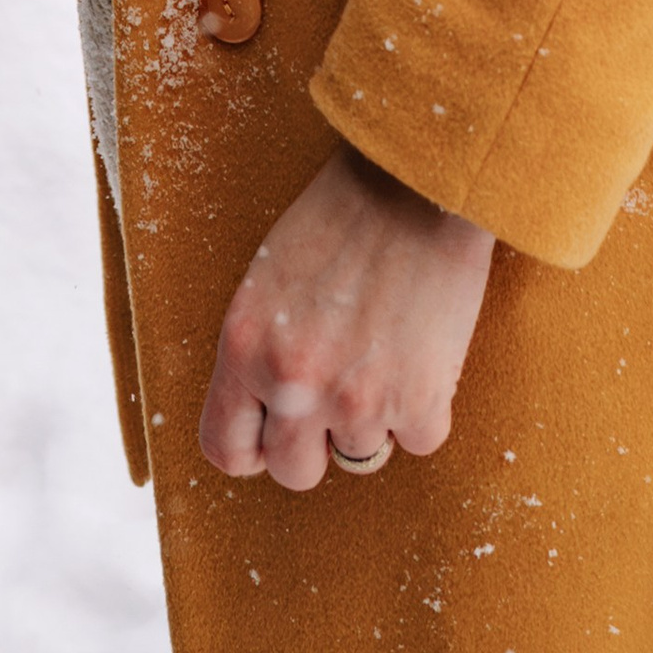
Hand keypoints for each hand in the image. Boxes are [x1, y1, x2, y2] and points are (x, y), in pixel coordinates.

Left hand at [199, 146, 495, 491]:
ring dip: (375, 415)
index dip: (253, 447)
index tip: (274, 432)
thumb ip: (259, 352)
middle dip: (317, 440)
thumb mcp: (268, 280)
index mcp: (244, 348)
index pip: (226, 449)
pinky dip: (425, 405)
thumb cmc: (340, 216)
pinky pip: (419, 439)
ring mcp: (358, 399)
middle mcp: (293, 383)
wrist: (416, 181)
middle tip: (340, 387)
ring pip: (362, 456)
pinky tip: (422, 347)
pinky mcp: (420, 400)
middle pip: (296, 471)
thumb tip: (268, 415)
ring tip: (385, 345)